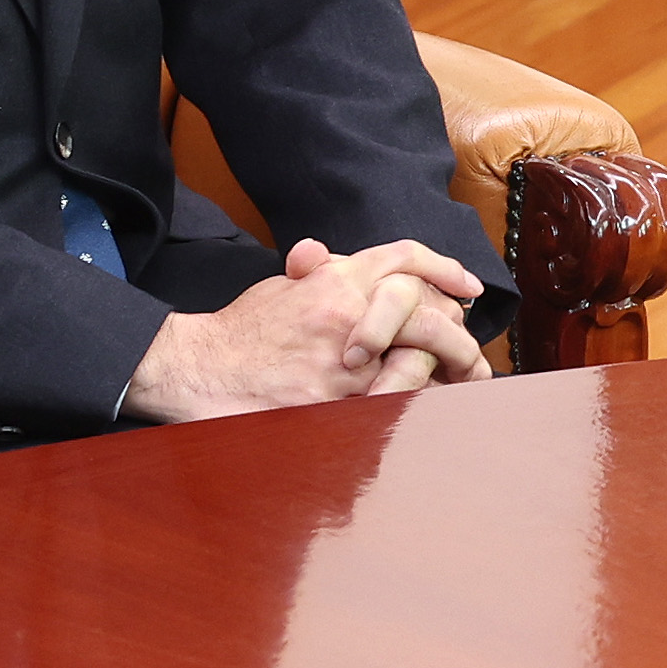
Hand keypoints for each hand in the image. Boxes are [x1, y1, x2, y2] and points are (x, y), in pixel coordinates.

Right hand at [126, 235, 491, 422]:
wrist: (197, 368)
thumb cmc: (239, 330)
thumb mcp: (281, 287)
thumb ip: (317, 273)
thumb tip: (327, 257)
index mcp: (335, 281)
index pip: (404, 259)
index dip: (444, 269)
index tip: (469, 287)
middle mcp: (345, 315)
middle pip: (424, 314)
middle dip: (454, 334)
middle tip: (469, 350)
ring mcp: (340, 363)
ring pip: (413, 363)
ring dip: (434, 374)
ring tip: (451, 383)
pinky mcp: (330, 404)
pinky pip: (384, 406)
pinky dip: (405, 406)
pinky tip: (417, 409)